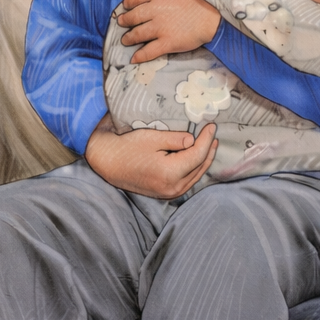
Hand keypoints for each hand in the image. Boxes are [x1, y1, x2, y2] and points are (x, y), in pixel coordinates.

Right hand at [84, 122, 218, 198]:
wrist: (106, 162)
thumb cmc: (127, 147)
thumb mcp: (152, 138)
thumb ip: (176, 140)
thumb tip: (194, 140)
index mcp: (170, 173)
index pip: (197, 155)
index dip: (206, 139)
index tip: (212, 126)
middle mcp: (172, 187)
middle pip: (199, 167)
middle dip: (208, 149)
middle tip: (213, 133)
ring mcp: (168, 193)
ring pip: (195, 176)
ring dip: (203, 160)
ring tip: (210, 144)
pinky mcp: (164, 193)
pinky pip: (186, 181)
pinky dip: (194, 169)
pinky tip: (196, 158)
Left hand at [117, 0, 220, 62]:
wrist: (213, 18)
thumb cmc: (198, 2)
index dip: (128, 3)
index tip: (126, 6)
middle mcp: (155, 9)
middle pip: (133, 16)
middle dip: (125, 21)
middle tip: (121, 23)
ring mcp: (160, 27)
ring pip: (137, 34)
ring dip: (129, 38)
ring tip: (126, 40)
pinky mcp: (167, 42)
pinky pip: (148, 51)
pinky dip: (139, 56)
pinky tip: (134, 59)